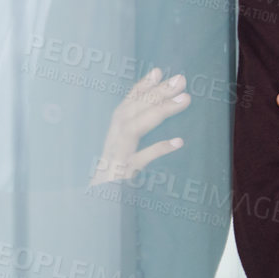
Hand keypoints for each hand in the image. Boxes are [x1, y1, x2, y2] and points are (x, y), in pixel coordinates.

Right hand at [89, 68, 190, 186]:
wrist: (93, 206)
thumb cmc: (113, 177)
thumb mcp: (124, 152)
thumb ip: (137, 131)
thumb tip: (159, 109)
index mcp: (114, 133)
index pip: (128, 103)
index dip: (142, 87)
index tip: (159, 71)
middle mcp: (113, 140)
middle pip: (134, 110)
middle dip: (158, 92)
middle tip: (181, 80)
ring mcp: (116, 156)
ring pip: (135, 127)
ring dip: (160, 111)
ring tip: (185, 99)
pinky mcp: (121, 174)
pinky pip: (140, 159)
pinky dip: (158, 148)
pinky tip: (178, 142)